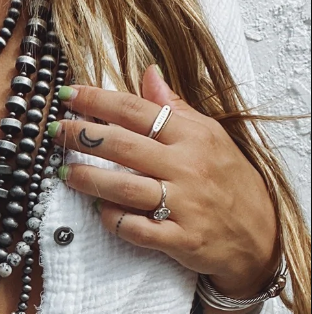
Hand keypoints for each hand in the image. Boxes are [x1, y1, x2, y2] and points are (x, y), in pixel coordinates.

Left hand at [51, 66, 279, 298]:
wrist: (259, 233)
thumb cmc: (228, 180)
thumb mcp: (209, 136)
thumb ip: (175, 108)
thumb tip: (148, 75)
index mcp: (191, 136)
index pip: (134, 110)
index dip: (96, 101)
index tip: (67, 96)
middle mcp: (186, 166)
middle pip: (122, 145)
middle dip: (81, 136)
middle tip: (55, 132)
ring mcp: (183, 204)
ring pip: (123, 188)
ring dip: (87, 179)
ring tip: (64, 173)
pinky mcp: (179, 238)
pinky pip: (135, 228)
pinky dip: (112, 219)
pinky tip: (98, 210)